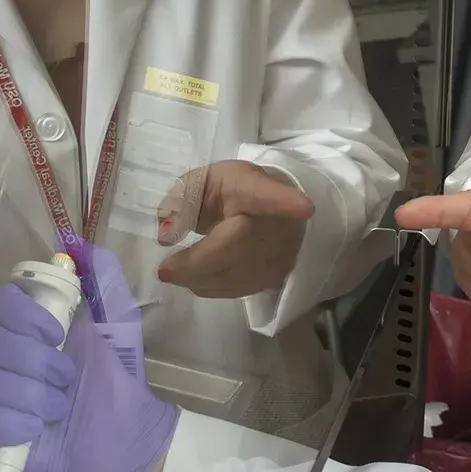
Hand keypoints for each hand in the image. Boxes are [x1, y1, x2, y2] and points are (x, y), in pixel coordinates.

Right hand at [0, 244, 178, 471]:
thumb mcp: (118, 320)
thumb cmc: (118, 377)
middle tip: (68, 377)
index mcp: (27, 326)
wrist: (126, 435)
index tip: (58, 330)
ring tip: (60, 406)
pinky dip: (14, 423)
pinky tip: (38, 429)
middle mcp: (1, 355)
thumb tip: (73, 241)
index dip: (23, 314)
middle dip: (37, 361)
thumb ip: (103, 277)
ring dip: (34, 395)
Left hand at [156, 160, 314, 297]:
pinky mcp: (278, 276)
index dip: (287, 202)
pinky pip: (238, 289)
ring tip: (178, 271)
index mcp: (258, 190)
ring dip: (199, 279)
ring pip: (235, 275)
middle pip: (237, 247)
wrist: (269, 211)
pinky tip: (200, 276)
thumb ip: (180, 200)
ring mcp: (283, 253)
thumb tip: (166, 234)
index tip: (305, 207)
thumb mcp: (202, 182)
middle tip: (165, 270)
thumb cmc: (232, 192)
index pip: (273, 195)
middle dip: (197, 263)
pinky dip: (212, 286)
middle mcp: (279, 223)